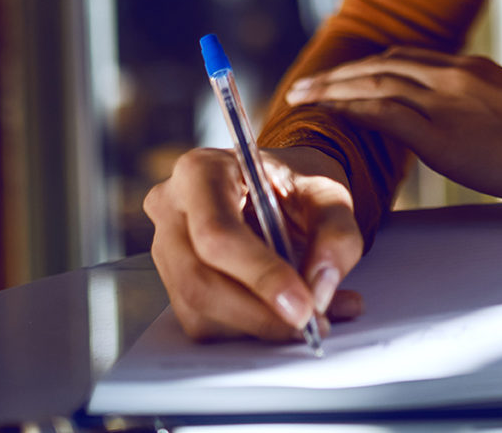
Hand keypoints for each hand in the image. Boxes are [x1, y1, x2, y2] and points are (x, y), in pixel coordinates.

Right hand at [144, 146, 365, 341]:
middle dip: (260, 314)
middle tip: (313, 324)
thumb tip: (319, 289)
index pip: (217, 233)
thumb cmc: (295, 187)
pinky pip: (204, 323)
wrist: (280, 191)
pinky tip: (286, 317)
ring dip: (260, 326)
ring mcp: (166, 248)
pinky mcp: (173, 282)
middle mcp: (171, 208)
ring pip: (199, 309)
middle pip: (199, 280)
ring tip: (315, 318)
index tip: (305, 306)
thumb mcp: (329, 195)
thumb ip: (336, 235)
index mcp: (201, 171)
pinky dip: (251, 330)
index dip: (260, 276)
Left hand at [284, 47, 501, 205]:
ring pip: (373, 84)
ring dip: (332, 89)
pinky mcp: (440, 133)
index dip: (372, 67)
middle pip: (383, 65)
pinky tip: (328, 114)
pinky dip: (349, 110)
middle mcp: (454, 76)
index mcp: (474, 69)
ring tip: (303, 98)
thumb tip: (478, 123)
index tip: (348, 76)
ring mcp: (446, 101)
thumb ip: (490, 107)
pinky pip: (381, 114)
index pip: (410, 59)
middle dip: (341, 74)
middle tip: (309, 85)